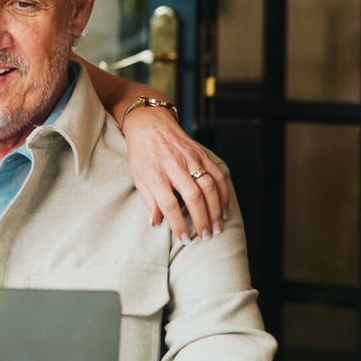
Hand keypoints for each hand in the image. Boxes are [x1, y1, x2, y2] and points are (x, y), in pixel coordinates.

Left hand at [122, 107, 232, 241]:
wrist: (150, 122)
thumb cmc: (141, 152)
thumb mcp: (138, 176)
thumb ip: (149, 200)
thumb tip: (156, 223)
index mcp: (155, 173)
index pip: (169, 203)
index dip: (178, 223)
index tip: (184, 238)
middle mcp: (174, 165)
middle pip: (193, 196)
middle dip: (202, 219)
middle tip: (206, 236)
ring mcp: (191, 158)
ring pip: (209, 186)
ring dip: (216, 209)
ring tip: (217, 227)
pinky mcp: (202, 154)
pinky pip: (218, 175)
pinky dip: (223, 193)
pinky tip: (223, 208)